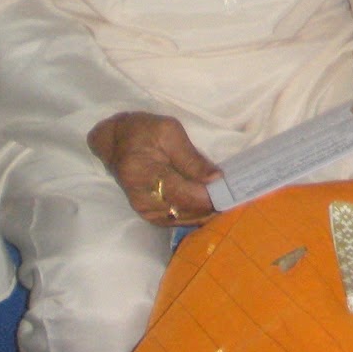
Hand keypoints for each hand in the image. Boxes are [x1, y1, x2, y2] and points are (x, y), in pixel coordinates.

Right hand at [87, 111, 220, 226]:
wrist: (115, 141)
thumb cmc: (143, 131)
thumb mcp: (169, 132)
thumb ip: (192, 158)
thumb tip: (216, 178)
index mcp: (144, 173)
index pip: (182, 193)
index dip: (208, 196)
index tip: (232, 193)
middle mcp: (142, 198)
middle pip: (184, 210)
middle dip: (212, 206)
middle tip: (236, 198)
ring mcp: (144, 209)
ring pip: (183, 219)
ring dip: (206, 212)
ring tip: (229, 201)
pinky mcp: (149, 214)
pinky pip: (177, 220)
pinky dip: (196, 215)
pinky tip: (212, 207)